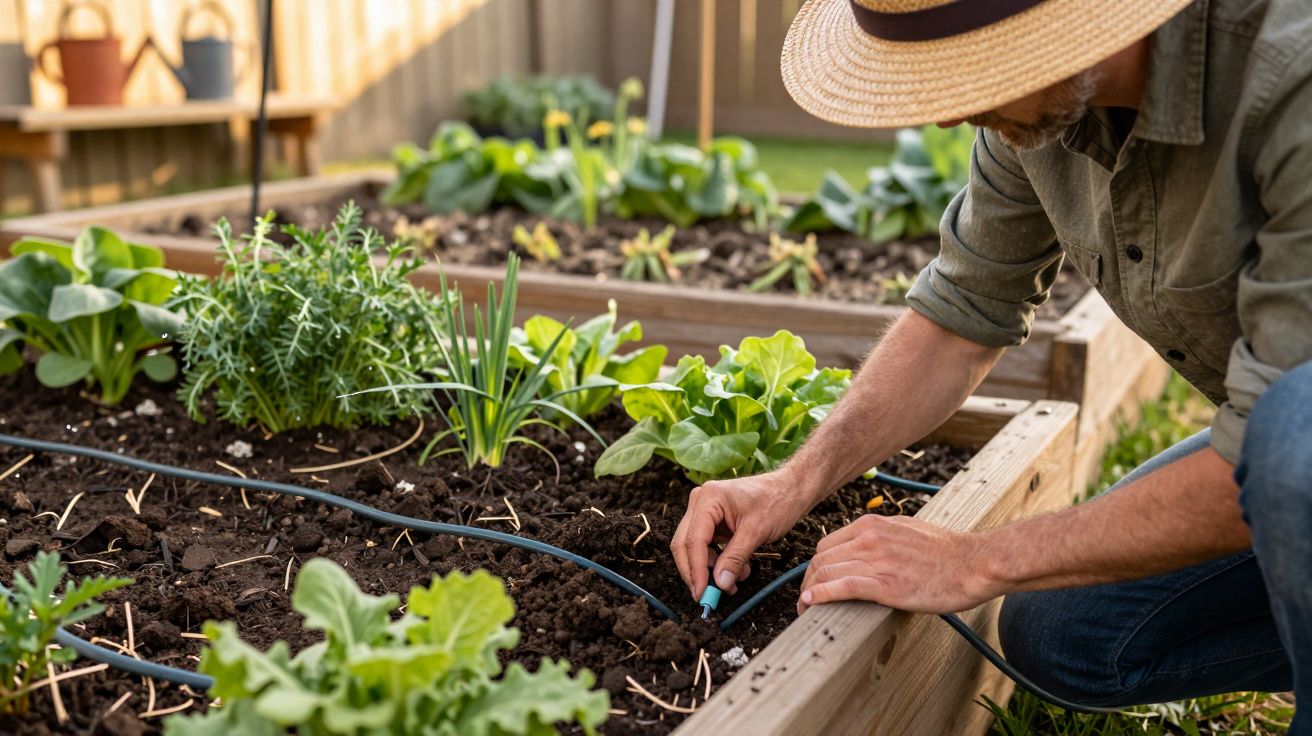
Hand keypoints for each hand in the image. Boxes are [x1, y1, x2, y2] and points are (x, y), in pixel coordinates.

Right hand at [671, 469, 814, 599]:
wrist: (791, 490)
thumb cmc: (777, 501)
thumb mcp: (756, 532)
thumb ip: (735, 558)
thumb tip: (720, 583)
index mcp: (708, 499)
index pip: (693, 540)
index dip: (695, 570)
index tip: (701, 593)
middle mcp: (701, 502)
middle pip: (685, 544)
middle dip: (696, 572)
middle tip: (707, 596)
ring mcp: (706, 511)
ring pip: (695, 548)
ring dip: (711, 569)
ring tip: (734, 582)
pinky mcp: (714, 521)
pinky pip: (708, 546)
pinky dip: (719, 562)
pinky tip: (738, 570)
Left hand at [797, 514, 1000, 614]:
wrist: (973, 563)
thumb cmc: (945, 550)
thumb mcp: (905, 529)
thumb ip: (880, 536)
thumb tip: (863, 547)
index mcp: (871, 525)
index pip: (826, 545)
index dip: (816, 566)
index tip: (814, 581)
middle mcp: (869, 539)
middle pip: (821, 559)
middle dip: (808, 581)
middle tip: (805, 599)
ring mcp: (876, 560)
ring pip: (827, 573)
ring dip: (809, 592)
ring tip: (805, 609)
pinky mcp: (886, 584)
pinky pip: (842, 587)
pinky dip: (821, 595)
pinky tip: (811, 603)